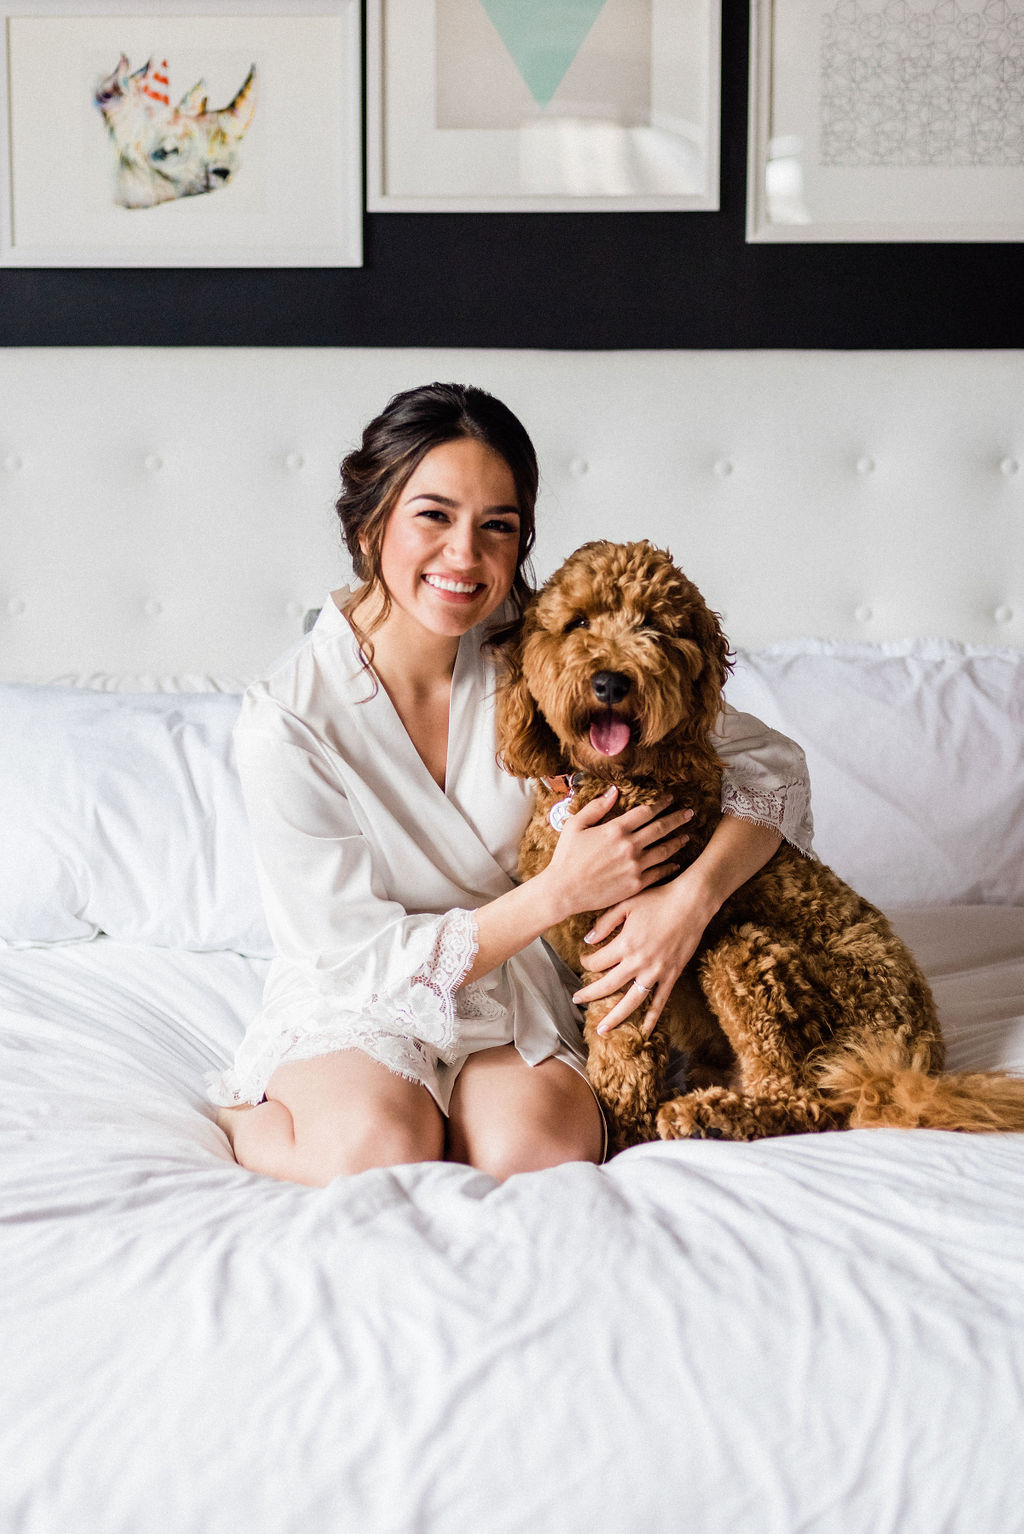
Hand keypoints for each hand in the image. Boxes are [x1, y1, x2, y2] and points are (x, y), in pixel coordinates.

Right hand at [543, 788, 692, 923]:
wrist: (564, 891)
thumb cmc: (566, 857)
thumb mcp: (575, 826)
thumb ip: (596, 807)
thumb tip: (613, 791)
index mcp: (615, 829)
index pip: (646, 811)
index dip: (660, 803)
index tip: (670, 799)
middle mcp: (629, 846)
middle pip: (661, 828)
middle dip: (677, 819)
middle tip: (689, 813)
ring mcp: (634, 867)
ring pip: (664, 850)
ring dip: (678, 841)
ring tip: (686, 836)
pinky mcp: (636, 884)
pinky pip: (659, 873)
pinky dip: (670, 866)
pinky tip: (676, 862)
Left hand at [571, 867, 717, 1036]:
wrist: (691, 902)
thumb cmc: (658, 898)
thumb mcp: (626, 903)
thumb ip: (605, 921)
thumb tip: (588, 940)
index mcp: (625, 943)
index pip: (597, 961)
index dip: (586, 961)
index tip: (583, 959)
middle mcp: (638, 962)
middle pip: (608, 985)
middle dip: (589, 993)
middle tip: (576, 999)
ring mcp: (656, 971)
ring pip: (631, 1001)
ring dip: (615, 1017)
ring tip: (602, 1030)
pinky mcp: (672, 975)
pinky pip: (660, 1001)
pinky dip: (652, 1018)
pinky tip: (645, 1031)